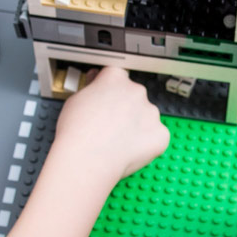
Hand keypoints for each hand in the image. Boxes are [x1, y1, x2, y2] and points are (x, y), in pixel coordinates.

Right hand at [54, 66, 168, 185]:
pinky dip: (146, 143)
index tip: (105, 98)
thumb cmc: (77, 133)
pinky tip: (129, 149)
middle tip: (109, 125)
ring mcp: (151, 113)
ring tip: (117, 141)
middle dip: (124, 108)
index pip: (117, 76)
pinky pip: (156, 136)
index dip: (109, 90)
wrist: (86, 160)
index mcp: (115, 78)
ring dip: (137, 125)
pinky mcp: (160, 134)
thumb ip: (93, 90)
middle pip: (133, 96)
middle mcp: (136, 91)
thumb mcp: (75, 99)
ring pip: (146, 116)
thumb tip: (97, 90)